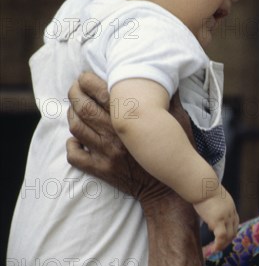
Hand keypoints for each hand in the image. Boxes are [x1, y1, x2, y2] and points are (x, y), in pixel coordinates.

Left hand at [66, 72, 191, 204]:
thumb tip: (169, 81)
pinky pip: (75, 156)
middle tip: (75, 87)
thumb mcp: (179, 123)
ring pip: (76, 128)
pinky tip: (77, 139)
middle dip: (74, 93)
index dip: (87, 81)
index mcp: (131, 120)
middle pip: (83, 107)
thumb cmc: (175, 152)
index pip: (100, 93)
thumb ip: (172, 101)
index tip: (85, 76)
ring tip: (75, 109)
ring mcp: (105, 154)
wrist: (169, 189)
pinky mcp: (101, 170)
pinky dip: (72, 145)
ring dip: (72, 115)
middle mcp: (115, 135)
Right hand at [193, 186, 238, 250]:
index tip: (222, 234)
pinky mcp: (218, 220)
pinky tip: (215, 248)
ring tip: (217, 249)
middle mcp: (231, 212)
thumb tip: (208, 213)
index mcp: (230, 206)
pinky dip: (219, 244)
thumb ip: (213, 206)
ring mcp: (225, 217)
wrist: (202, 185)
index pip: (234, 221)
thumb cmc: (202, 188)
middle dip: (228, 239)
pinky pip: (221, 237)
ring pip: (229, 235)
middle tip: (220, 245)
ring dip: (224, 244)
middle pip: (234, 230)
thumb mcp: (212, 197)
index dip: (229, 229)